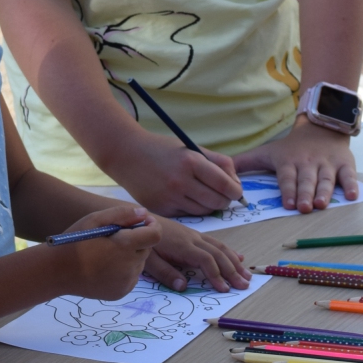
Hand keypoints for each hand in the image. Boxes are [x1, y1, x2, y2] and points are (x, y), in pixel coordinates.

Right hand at [53, 206, 160, 298]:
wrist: (57, 272)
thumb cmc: (74, 241)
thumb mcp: (94, 219)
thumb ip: (122, 214)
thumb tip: (145, 213)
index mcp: (124, 246)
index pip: (155, 235)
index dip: (152, 226)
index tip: (143, 222)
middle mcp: (129, 266)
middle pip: (146, 249)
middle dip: (137, 241)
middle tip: (116, 237)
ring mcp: (126, 282)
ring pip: (139, 263)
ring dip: (130, 256)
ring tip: (107, 253)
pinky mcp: (122, 292)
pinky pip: (131, 277)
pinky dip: (124, 270)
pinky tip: (106, 266)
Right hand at [108, 132, 242, 217]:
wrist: (125, 154)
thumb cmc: (162, 149)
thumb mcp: (191, 148)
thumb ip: (218, 162)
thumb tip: (236, 183)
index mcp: (191, 161)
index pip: (225, 184)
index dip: (235, 190)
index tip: (236, 190)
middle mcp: (181, 181)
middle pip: (217, 202)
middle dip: (225, 200)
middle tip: (223, 195)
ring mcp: (169, 197)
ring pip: (203, 211)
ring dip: (209, 206)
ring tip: (204, 195)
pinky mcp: (161, 209)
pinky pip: (186, 214)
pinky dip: (191, 208)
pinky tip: (185, 197)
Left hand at [145, 219, 249, 292]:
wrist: (137, 218)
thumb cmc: (140, 240)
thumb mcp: (147, 259)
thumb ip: (164, 272)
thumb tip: (183, 287)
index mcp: (182, 246)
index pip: (205, 260)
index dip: (216, 275)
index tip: (225, 289)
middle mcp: (192, 239)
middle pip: (218, 254)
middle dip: (232, 270)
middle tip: (244, 285)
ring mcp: (194, 235)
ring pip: (220, 247)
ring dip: (235, 261)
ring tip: (247, 276)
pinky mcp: (193, 234)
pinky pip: (215, 242)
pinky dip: (229, 251)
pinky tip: (239, 258)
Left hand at [233, 118, 358, 212]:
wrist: (321, 126)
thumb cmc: (291, 147)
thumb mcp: (267, 152)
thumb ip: (245, 163)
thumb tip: (220, 172)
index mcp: (289, 162)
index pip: (287, 177)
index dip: (288, 190)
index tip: (288, 204)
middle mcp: (308, 163)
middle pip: (307, 180)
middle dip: (305, 193)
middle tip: (305, 208)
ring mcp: (327, 164)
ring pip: (327, 179)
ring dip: (325, 192)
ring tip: (322, 204)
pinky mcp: (345, 163)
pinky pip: (349, 175)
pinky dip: (351, 185)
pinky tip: (352, 196)